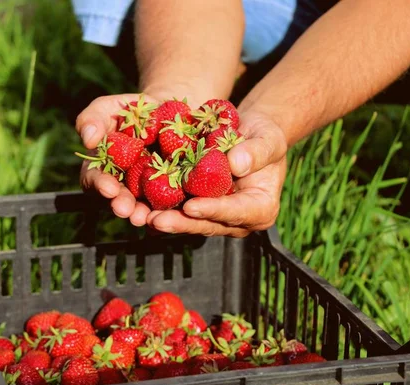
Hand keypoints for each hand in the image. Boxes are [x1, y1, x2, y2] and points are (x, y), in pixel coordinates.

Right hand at [75, 93, 158, 225]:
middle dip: (122, 205)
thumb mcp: (109, 107)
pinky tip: (174, 213)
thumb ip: (92, 118)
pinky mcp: (171, 192)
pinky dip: (171, 209)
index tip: (108, 188)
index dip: (100, 185)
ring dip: (143, 214)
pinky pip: (170, 203)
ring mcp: (146, 192)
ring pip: (143, 207)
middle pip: (118, 200)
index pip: (95, 180)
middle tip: (126, 210)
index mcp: (102, 169)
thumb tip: (88, 139)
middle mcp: (122, 186)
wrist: (169, 112)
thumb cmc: (132, 110)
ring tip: (146, 217)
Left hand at [146, 110, 287, 237]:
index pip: (235, 212)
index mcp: (260, 209)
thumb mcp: (268, 139)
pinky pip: (179, 211)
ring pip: (190, 221)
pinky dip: (161, 208)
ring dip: (167, 220)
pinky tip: (141, 208)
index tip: (191, 206)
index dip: (212, 210)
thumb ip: (256, 152)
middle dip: (181, 223)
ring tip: (144, 217)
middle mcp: (237, 220)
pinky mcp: (199, 207)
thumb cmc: (264, 135)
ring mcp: (216, 216)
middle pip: (208, 224)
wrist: (250, 134)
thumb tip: (236, 164)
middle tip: (157, 220)